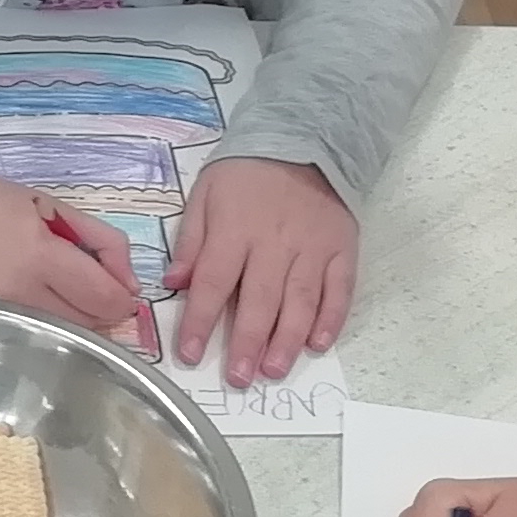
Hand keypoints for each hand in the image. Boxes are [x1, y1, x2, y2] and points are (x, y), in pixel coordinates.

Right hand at [0, 172, 149, 349]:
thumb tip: (131, 285)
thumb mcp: (56, 207)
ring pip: (65, 337)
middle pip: (88, 325)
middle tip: (94, 289)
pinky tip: (41, 305)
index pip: (103, 298)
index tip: (122, 290)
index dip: (123, 298)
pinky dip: (51, 327)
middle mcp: (18, 294)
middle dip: (103, 310)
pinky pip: (36, 338)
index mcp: (38, 256)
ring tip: (66, 294)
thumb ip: (104, 242)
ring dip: (78, 321)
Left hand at [162, 158, 356, 387]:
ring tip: (274, 370)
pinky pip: (340, 288)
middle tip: (239, 379)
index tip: (191, 354)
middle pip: (259, 299)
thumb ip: (191, 240)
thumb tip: (173, 283)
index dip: (200, 321)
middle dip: (247, 342)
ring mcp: (313, 247)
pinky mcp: (342, 248)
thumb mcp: (205, 194)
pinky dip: (332, 318)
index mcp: (235, 229)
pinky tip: (318, 344)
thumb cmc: (246, 173)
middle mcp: (275, 242)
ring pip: (300, 300)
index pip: (213, 282)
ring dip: (287, 340)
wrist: (306, 137)